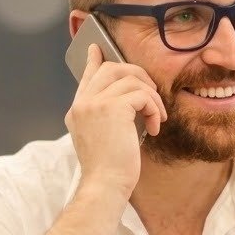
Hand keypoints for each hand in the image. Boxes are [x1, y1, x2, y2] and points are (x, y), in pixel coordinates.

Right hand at [65, 43, 165, 198]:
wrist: (105, 185)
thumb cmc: (108, 170)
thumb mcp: (102, 138)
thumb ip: (106, 116)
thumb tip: (127, 100)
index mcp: (77, 111)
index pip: (86, 76)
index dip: (94, 60)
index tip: (97, 49)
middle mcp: (83, 103)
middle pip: (111, 68)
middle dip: (138, 75)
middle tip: (151, 93)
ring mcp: (95, 103)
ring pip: (131, 79)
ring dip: (151, 96)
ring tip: (157, 117)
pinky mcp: (113, 108)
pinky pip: (142, 95)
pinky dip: (154, 108)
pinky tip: (155, 127)